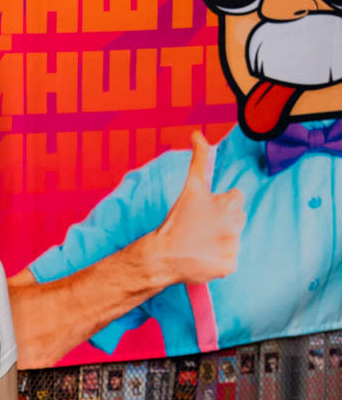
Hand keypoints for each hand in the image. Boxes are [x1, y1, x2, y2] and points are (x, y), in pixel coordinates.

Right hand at [152, 129, 244, 286]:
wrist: (163, 255)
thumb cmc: (176, 220)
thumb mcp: (191, 186)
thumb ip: (199, 159)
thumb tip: (197, 134)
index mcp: (230, 203)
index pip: (236, 198)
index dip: (220, 204)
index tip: (206, 211)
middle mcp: (235, 224)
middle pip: (237, 219)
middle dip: (223, 222)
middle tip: (201, 228)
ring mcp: (233, 246)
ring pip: (233, 240)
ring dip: (220, 242)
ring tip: (200, 244)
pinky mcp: (230, 265)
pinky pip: (230, 261)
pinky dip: (218, 261)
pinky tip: (203, 257)